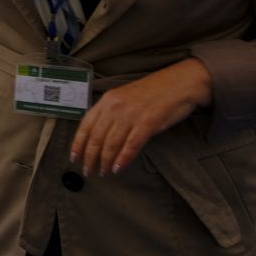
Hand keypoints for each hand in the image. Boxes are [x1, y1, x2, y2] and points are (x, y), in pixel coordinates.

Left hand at [69, 58, 212, 177]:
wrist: (181, 82)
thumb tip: (100, 137)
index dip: (77, 144)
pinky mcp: (147, 123)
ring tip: (103, 172)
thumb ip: (112, 113)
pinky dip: (123, 160)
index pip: (85, 125)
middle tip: (88, 171)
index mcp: (108, 100)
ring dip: (105, 162)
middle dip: (90, 158)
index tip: (73, 158)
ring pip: (111, 144)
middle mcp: (115, 107)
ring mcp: (131, 114)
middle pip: (96, 138)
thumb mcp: (126, 97)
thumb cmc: (155, 92)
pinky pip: (130, 146)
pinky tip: (118, 168)